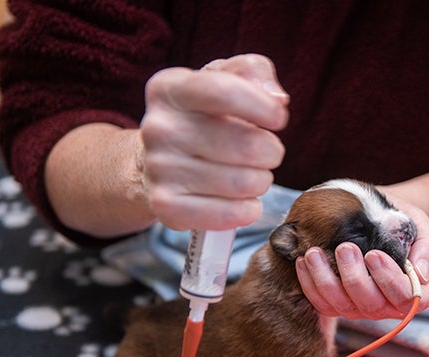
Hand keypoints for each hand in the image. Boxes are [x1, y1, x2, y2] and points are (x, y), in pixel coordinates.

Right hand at [140, 54, 289, 230]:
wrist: (150, 163)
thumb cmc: (200, 118)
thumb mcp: (221, 80)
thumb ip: (253, 71)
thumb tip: (276, 98)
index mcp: (170, 89)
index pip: (225, 92)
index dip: (264, 107)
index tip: (278, 118)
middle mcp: (159, 128)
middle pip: (247, 145)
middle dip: (270, 151)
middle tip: (265, 152)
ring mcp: (160, 169)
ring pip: (244, 182)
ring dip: (261, 181)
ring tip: (250, 175)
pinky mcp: (166, 206)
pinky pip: (230, 214)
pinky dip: (247, 210)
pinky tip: (242, 201)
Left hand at [295, 194, 428, 319]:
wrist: (379, 216)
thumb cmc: (404, 222)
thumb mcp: (423, 227)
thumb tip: (420, 273)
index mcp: (418, 292)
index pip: (406, 298)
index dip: (389, 280)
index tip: (374, 254)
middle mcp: (389, 306)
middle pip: (371, 305)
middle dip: (354, 278)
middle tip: (345, 248)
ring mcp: (361, 307)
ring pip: (342, 306)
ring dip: (325, 281)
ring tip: (314, 253)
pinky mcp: (338, 302)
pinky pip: (322, 303)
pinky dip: (309, 284)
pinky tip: (303, 260)